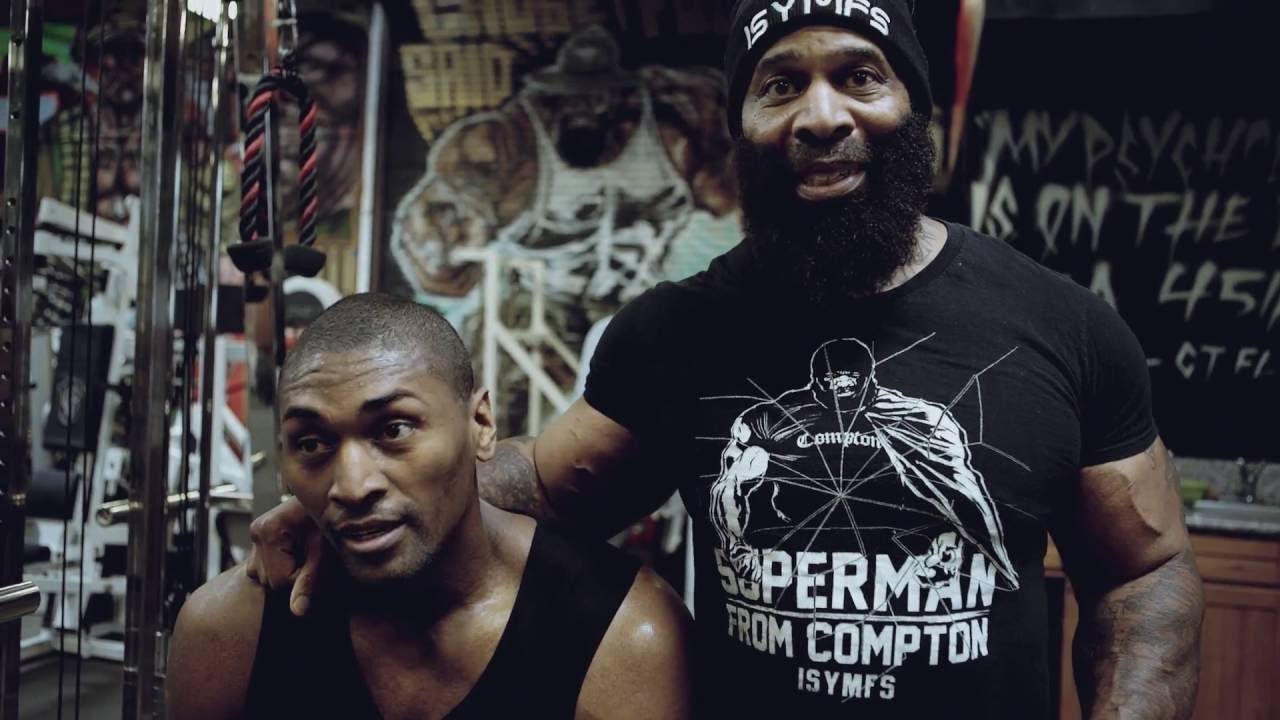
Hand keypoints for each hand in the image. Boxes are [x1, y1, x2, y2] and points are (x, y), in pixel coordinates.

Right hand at [246, 497, 323, 616]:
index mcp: (268, 532)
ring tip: (307, 554)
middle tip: (315, 559)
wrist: (331, 499)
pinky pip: (263, 566)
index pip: (279, 580)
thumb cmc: (329, 522)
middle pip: (270, 579)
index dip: (302, 580)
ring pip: (265, 575)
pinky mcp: (260, 537)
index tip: (318, 567)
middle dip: (294, 576)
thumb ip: (311, 580)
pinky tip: (297, 554)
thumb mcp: (324, 551)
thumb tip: (297, 611)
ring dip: (286, 572)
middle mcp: (257, 532)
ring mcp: (256, 534)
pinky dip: (280, 566)